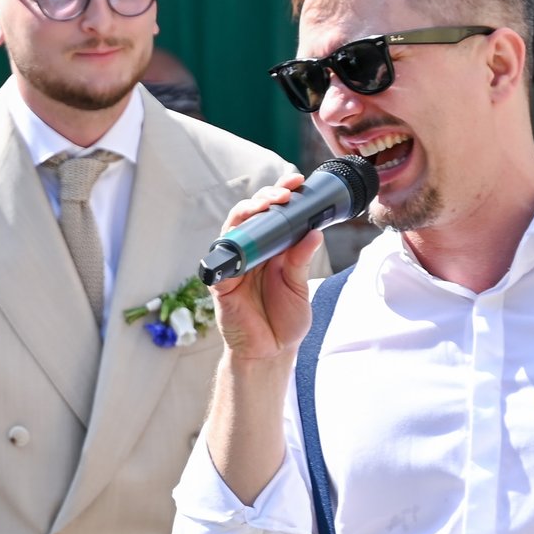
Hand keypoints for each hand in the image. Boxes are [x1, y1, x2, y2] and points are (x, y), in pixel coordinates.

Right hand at [210, 175, 324, 367]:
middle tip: (285, 194)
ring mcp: (234, 264)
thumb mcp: (299, 287)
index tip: (297, 181)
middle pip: (251, 213)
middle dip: (266, 197)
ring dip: (248, 212)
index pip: (274, 213)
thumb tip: (314, 231)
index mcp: (272, 248)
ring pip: (233, 228)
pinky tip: (244, 240)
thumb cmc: (284, 320)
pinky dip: (229, 247)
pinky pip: (219, 260)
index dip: (282, 193)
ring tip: (267, 205)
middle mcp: (251, 250)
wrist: (270, 352)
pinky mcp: (220, 282)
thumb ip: (301, 260)